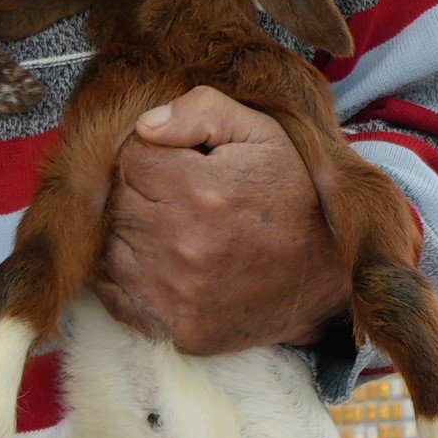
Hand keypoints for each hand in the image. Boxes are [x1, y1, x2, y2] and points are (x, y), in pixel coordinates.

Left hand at [101, 89, 353, 354]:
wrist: (326, 279)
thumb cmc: (293, 198)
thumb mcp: (264, 135)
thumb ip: (202, 110)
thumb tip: (144, 125)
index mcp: (202, 189)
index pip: (132, 157)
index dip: (154, 155)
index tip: (181, 165)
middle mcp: (183, 244)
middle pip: (118, 202)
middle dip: (141, 193)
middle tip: (178, 198)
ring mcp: (176, 292)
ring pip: (111, 246)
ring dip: (132, 234)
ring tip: (172, 229)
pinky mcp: (174, 327)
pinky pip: (114, 294)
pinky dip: (126, 276)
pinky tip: (160, 263)